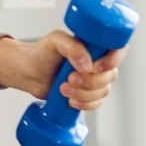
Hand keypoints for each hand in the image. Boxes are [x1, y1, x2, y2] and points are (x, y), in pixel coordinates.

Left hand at [0, 31, 126, 110]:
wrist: (27, 72)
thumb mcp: (55, 41)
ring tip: (62, 88)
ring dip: (84, 94)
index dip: (112, 61)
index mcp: (94, 46)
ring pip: (104, 91)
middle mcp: (97, 62)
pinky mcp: (86, 94)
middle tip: (69, 78)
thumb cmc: (40, 53)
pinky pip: (96, 103)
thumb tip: (87, 66)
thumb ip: (72, 47)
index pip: (118, 50)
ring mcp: (93, 80)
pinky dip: (84, 104)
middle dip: (90, 81)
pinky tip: (70, 101)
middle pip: (110, 75)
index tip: (94, 67)